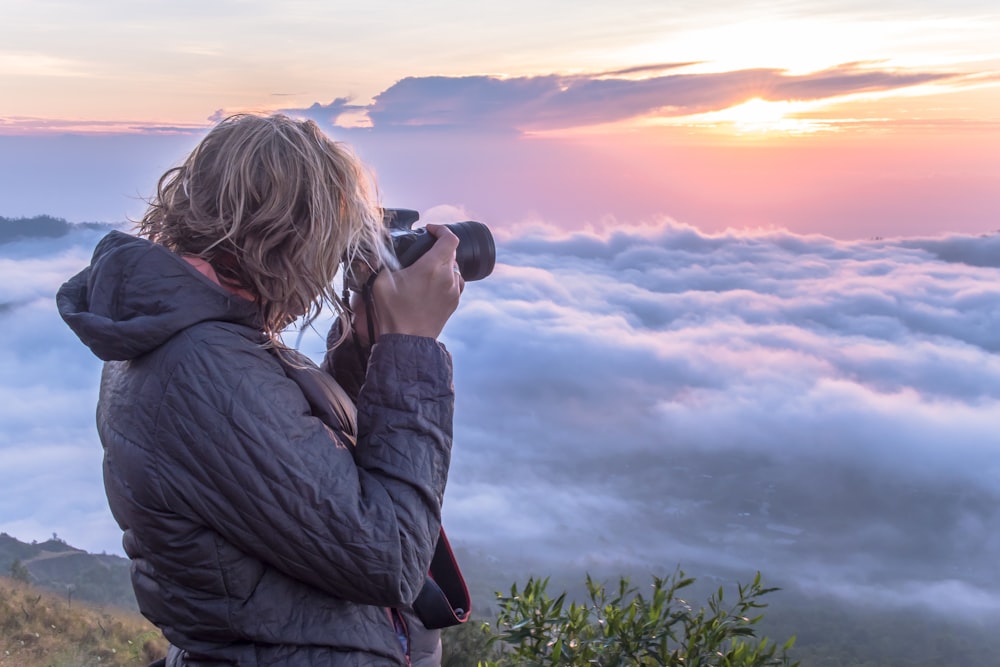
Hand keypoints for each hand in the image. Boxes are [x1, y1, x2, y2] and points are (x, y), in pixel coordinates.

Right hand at [369, 224, 464, 339]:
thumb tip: (380, 250)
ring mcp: (453, 291)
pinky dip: (447, 278)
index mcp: (432, 267)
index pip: (449, 238)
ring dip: (443, 264)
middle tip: (423, 250)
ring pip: (455, 268)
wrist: (406, 341)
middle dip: (438, 247)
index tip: (429, 229)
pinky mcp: (453, 303)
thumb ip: (382, 260)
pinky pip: (455, 283)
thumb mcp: (380, 281)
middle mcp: (448, 277)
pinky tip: (432, 284)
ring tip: (427, 268)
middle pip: (451, 252)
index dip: (441, 229)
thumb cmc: (393, 312)